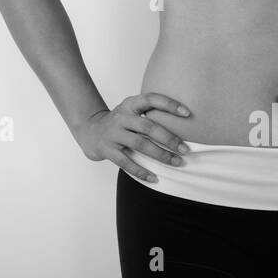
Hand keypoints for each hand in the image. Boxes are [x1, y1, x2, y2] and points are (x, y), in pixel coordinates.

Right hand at [76, 93, 191, 181]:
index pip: (150, 99)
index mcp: (129, 104)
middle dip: (169, 138)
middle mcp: (121, 117)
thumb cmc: (120, 123)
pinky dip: (141, 172)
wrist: (90, 131)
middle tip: (185, 149)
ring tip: (177, 162)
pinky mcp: (107, 149)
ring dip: (160, 155)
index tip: (187, 113)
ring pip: (140, 144)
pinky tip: (154, 178)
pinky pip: (126, 162)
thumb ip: (149, 114)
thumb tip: (184, 123)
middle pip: (148, 126)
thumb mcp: (131, 111)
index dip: (169, 104)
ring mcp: (113, 133)